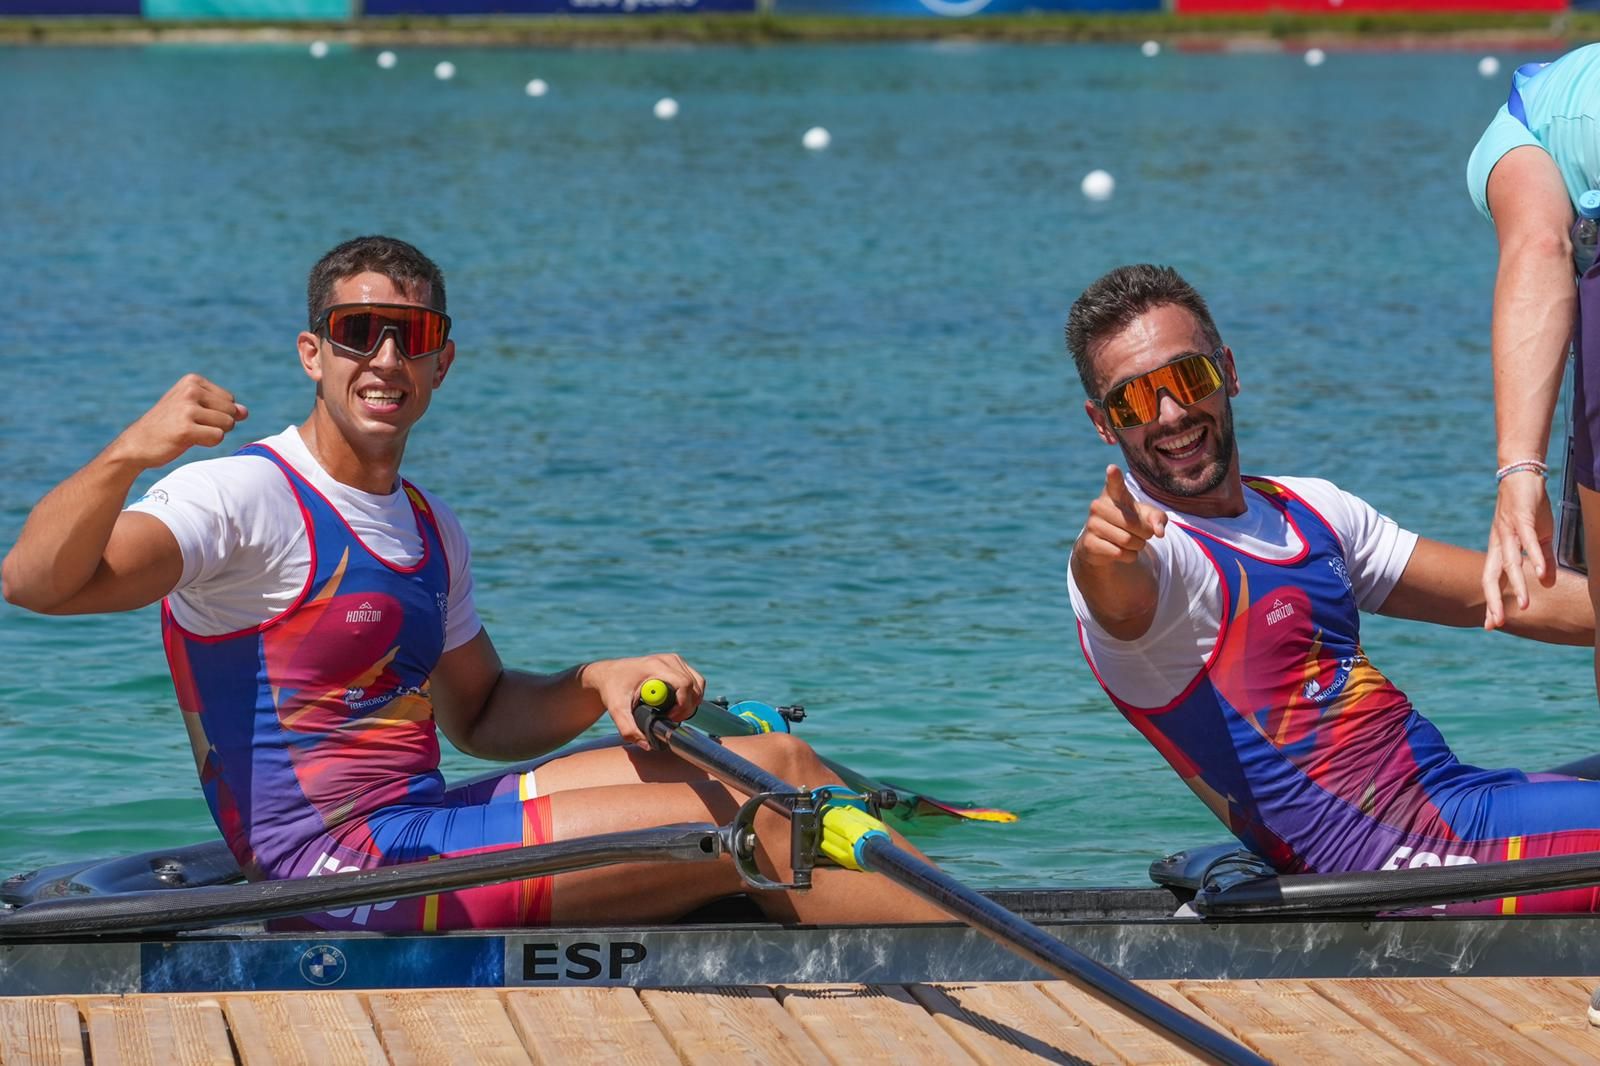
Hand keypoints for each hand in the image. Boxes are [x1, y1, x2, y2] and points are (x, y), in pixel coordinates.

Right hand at [105, 374, 247, 472]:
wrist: (137, 444)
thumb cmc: (169, 426)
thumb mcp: (195, 410)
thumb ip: (222, 408)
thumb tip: (245, 412)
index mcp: (192, 380)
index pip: (230, 400)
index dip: (217, 414)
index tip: (193, 416)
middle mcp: (190, 390)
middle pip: (232, 411)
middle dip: (218, 424)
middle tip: (191, 426)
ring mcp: (187, 408)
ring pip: (228, 424)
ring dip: (213, 434)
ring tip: (189, 432)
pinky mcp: (186, 429)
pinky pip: (218, 437)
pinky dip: (208, 443)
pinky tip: (187, 441)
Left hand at [579, 653, 705, 748]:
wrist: (608, 675)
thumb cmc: (612, 689)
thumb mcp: (616, 710)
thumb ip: (628, 729)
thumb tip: (647, 744)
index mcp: (655, 666)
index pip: (684, 684)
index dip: (682, 705)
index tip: (669, 717)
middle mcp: (668, 660)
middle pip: (694, 685)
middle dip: (687, 707)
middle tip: (672, 719)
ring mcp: (674, 660)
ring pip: (698, 682)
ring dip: (692, 701)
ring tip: (674, 712)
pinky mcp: (676, 663)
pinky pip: (695, 679)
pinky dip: (692, 694)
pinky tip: (676, 703)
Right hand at [1076, 465, 1167, 567]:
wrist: (1103, 545)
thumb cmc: (1130, 523)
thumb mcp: (1147, 517)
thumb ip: (1158, 519)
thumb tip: (1159, 532)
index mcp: (1114, 494)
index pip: (1114, 483)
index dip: (1114, 476)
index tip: (1112, 469)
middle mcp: (1098, 506)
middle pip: (1133, 524)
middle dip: (1144, 533)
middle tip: (1140, 533)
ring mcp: (1091, 524)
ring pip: (1127, 541)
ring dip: (1137, 546)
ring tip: (1131, 542)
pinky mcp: (1088, 543)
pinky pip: (1119, 553)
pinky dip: (1128, 556)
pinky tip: (1121, 551)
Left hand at [1482, 470, 1555, 628]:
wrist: (1521, 476)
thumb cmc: (1527, 509)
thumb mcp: (1536, 538)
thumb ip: (1542, 561)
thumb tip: (1546, 582)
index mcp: (1499, 549)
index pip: (1491, 579)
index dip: (1491, 601)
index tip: (1491, 624)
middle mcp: (1499, 543)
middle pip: (1492, 576)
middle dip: (1493, 601)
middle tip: (1496, 624)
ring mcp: (1508, 531)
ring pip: (1510, 563)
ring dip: (1518, 585)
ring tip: (1525, 606)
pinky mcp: (1521, 519)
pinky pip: (1526, 541)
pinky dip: (1534, 557)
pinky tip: (1539, 573)